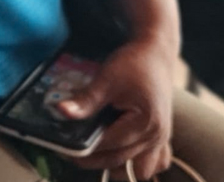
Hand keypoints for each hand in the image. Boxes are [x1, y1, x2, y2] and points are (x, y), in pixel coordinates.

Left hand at [62, 40, 175, 179]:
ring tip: (92, 152)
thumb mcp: (106, 79)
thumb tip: (61, 111)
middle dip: (93, 159)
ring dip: (115, 165)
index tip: (63, 149)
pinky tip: (117, 153)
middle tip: (69, 153)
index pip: (109, 145)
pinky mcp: (160, 138)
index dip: (84, 148)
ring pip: (137, 168)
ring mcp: (161, 140)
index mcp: (146, 123)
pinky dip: (135, 164)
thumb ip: (86, 100)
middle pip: (120, 159)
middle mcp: (157, 137)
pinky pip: (152, 163)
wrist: (156, 55)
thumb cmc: (133, 64)